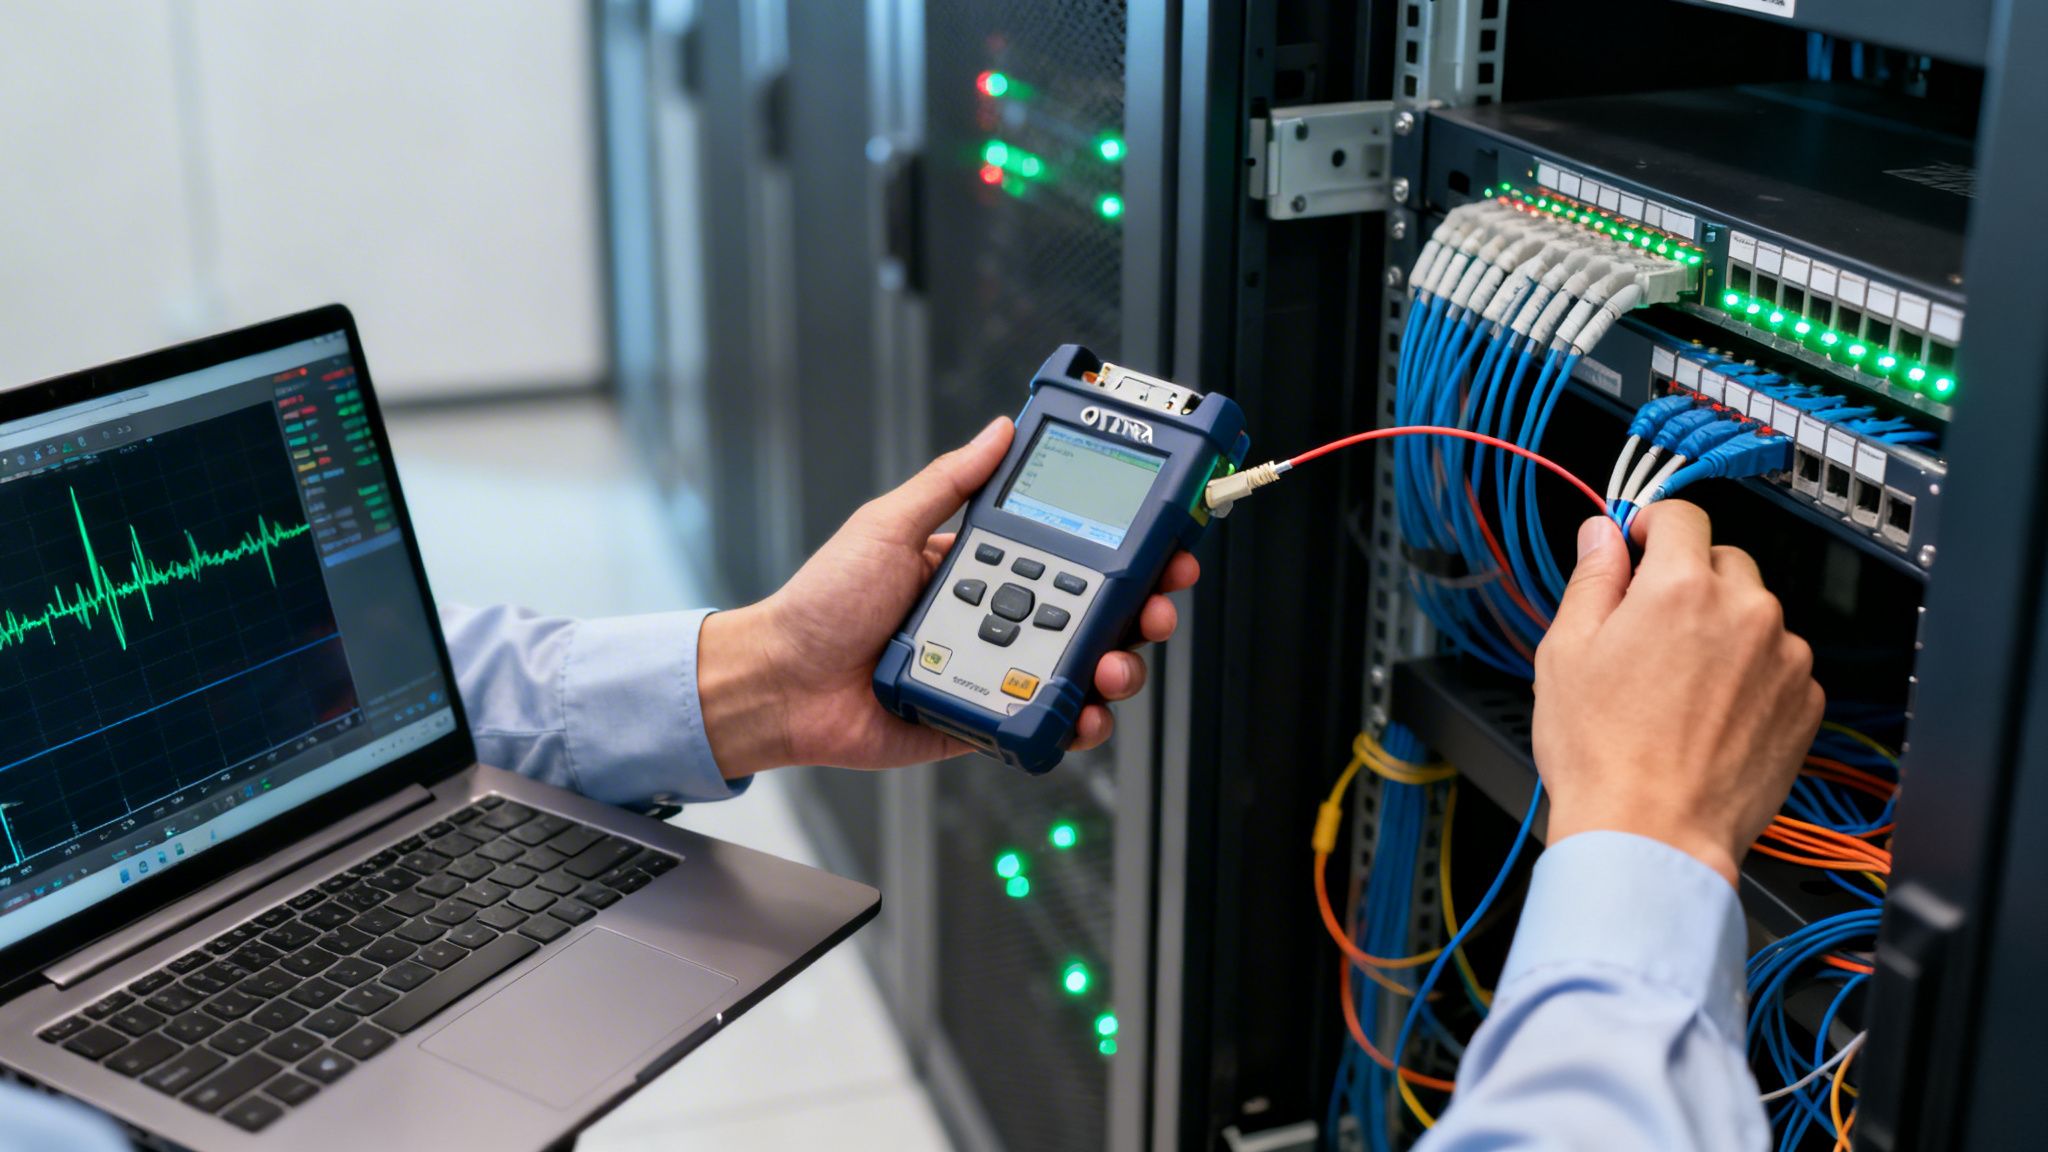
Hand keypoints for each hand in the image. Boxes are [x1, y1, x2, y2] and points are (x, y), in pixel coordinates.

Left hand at [695, 416, 1198, 777]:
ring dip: (1118, 668)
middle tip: (1157, 610)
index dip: (1124, 553)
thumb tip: (998, 431)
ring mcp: (996, 670)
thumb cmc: (821, 603)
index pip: (1071, 555)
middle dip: (1141, 613)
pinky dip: (1076, 722)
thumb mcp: (887, 525)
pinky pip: (1045, 723)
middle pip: (1094, 616)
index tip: (1163, 547)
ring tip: (1116, 666)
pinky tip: (1086, 713)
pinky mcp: (985, 720)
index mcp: (983, 566)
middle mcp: (998, 617)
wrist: (782, 682)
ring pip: (1081, 671)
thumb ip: (948, 481)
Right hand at [1531, 502, 1823, 886]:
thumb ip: (1592, 578)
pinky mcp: (1807, 701)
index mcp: (1680, 587)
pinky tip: (1711, 712)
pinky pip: (1780, 663)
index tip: (1641, 546)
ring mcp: (1785, 656)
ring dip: (1725, 629)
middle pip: (1723, 561)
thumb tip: (1601, 534)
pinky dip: (1752, 674)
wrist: (1653, 832)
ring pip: (1755, 614)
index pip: (1682, 515)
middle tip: (1651, 633)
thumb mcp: (1566, 651)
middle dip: (1689, 581)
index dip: (1653, 525)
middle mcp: (1745, 610)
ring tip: (1681, 685)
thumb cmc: (1602, 752)